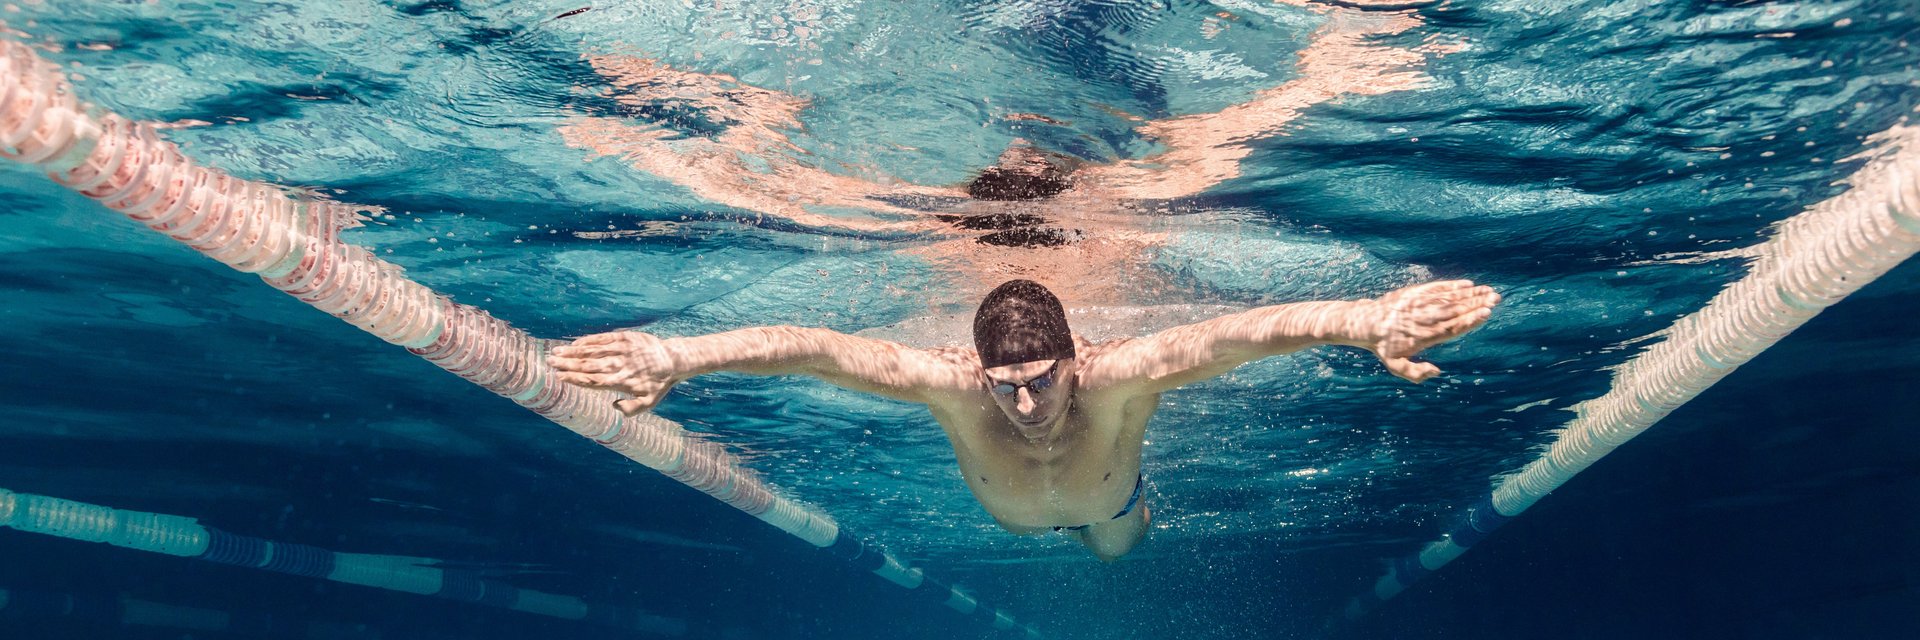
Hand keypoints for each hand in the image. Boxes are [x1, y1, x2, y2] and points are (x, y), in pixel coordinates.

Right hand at [547, 330, 679, 414]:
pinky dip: (588, 340)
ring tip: (556, 352)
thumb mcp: (649, 402)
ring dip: (573, 351)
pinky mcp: (625, 337)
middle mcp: (619, 365)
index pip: (594, 381)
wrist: (674, 359)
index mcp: (622, 381)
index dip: (575, 378)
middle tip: (549, 362)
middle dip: (567, 364)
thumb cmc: (658, 384)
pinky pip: (603, 338)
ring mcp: (621, 349)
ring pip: (593, 351)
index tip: (559, 377)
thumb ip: (631, 409)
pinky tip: (575, 343)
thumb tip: (613, 407)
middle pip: (589, 365)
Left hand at [1363, 280, 1499, 382]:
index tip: (1485, 313)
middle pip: (1455, 310)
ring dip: (1471, 294)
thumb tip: (1437, 371)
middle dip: (1476, 304)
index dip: (1469, 320)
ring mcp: (1421, 303)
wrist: (1365, 323)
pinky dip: (1453, 285)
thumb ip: (1416, 372)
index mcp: (1424, 336)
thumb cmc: (1384, 347)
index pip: (1451, 328)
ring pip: (1449, 298)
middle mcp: (1425, 318)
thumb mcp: (1396, 366)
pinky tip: (1469, 284)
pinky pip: (1438, 288)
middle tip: (1495, 299)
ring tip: (1489, 291)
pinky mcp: (1416, 292)